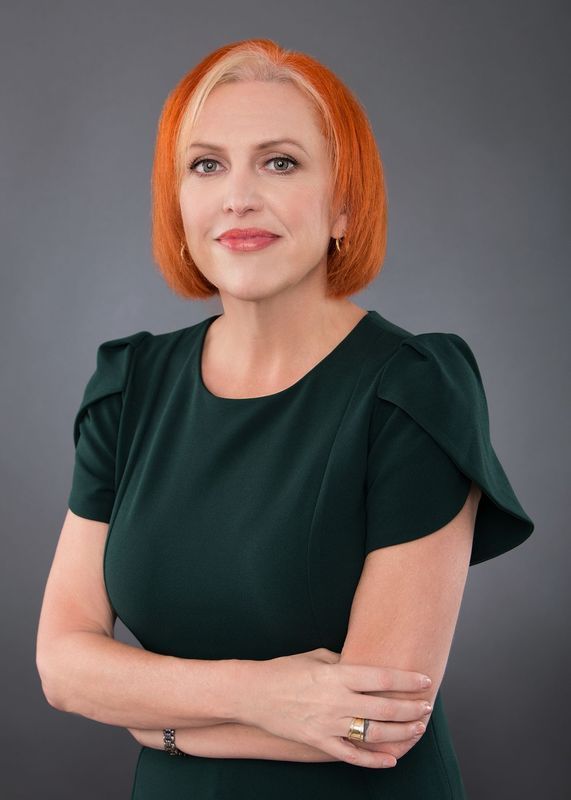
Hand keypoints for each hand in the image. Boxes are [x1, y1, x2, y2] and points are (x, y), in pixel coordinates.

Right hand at [239, 647, 432, 767]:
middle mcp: (337, 701)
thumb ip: (343, 661)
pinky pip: (352, 755)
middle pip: (384, 708)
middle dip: (410, 708)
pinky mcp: (319, 742)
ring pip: (374, 734)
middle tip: (427, 706)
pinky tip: (391, 760)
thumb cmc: (285, 669)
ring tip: (416, 728)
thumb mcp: (316, 656)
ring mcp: (328, 724)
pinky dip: (374, 760)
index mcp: (337, 675)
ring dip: (400, 733)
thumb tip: (365, 665)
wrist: (254, 693)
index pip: (381, 678)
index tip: (425, 680)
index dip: (407, 681)